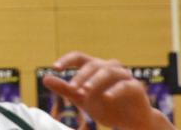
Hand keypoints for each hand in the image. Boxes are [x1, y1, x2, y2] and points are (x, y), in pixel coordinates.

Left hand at [42, 52, 173, 129]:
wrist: (130, 123)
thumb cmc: (105, 107)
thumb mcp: (82, 99)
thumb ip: (65, 89)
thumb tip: (45, 78)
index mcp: (95, 68)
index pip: (79, 57)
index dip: (67, 60)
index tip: (55, 68)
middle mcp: (109, 68)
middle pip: (93, 64)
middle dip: (81, 76)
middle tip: (73, 89)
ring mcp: (124, 76)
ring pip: (109, 70)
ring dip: (95, 80)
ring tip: (85, 92)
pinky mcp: (136, 88)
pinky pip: (126, 85)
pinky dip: (116, 90)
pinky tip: (106, 98)